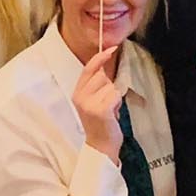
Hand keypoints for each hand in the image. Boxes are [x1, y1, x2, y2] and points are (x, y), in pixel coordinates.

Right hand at [71, 46, 122, 162]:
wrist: (101, 147)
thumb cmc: (101, 123)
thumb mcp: (93, 102)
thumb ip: (96, 85)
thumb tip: (105, 67)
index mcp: (77, 93)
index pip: (88, 69)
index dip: (100, 57)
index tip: (112, 49)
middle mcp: (81, 97)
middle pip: (102, 76)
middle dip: (109, 87)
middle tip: (107, 103)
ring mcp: (90, 104)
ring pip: (111, 87)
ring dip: (115, 98)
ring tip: (110, 111)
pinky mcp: (101, 110)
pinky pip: (115, 95)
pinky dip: (118, 104)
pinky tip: (113, 114)